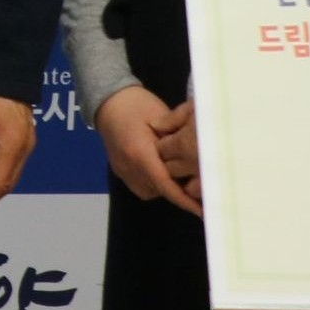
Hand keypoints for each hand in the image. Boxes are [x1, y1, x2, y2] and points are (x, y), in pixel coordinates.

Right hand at [97, 85, 202, 214]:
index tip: (202, 210)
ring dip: (165, 188)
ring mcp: (122, 169)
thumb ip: (177, 141)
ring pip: (150, 191)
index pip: (165, 184)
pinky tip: (163, 171)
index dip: (184, 199)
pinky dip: (154, 184)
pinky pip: (140, 186)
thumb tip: (197, 159)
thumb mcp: (162, 118)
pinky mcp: (119, 169)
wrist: (107, 99)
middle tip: (200, 187)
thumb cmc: (138, 103)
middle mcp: (129, 166)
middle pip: (158, 190)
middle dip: (179, 192)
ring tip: (181, 176)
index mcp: (139, 152)